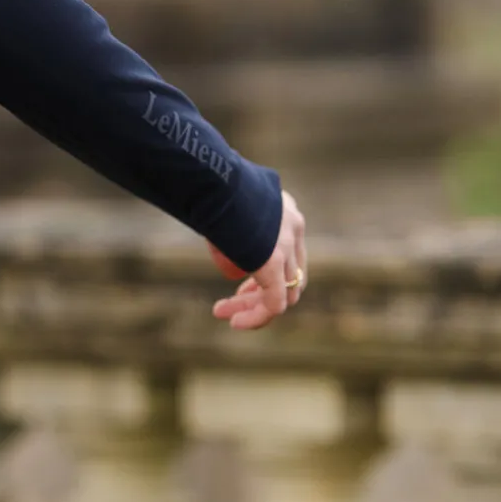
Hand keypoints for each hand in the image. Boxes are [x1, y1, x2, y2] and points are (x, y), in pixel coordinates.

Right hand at [208, 190, 306, 331]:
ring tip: (223, 314)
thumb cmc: (206, 180)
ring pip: (283, 293)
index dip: (265, 272)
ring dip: (253, 307)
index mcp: (285, 208)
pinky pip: (273, 303)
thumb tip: (209, 222)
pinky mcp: (276, 264)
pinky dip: (256, 316)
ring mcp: (288, 246)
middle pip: (290, 275)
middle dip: (258, 292)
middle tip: (230, 303)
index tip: (238, 283)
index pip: (288, 251)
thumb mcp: (223, 196)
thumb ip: (225, 212)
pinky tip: (236, 323)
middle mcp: (293, 226)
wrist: (211, 178)